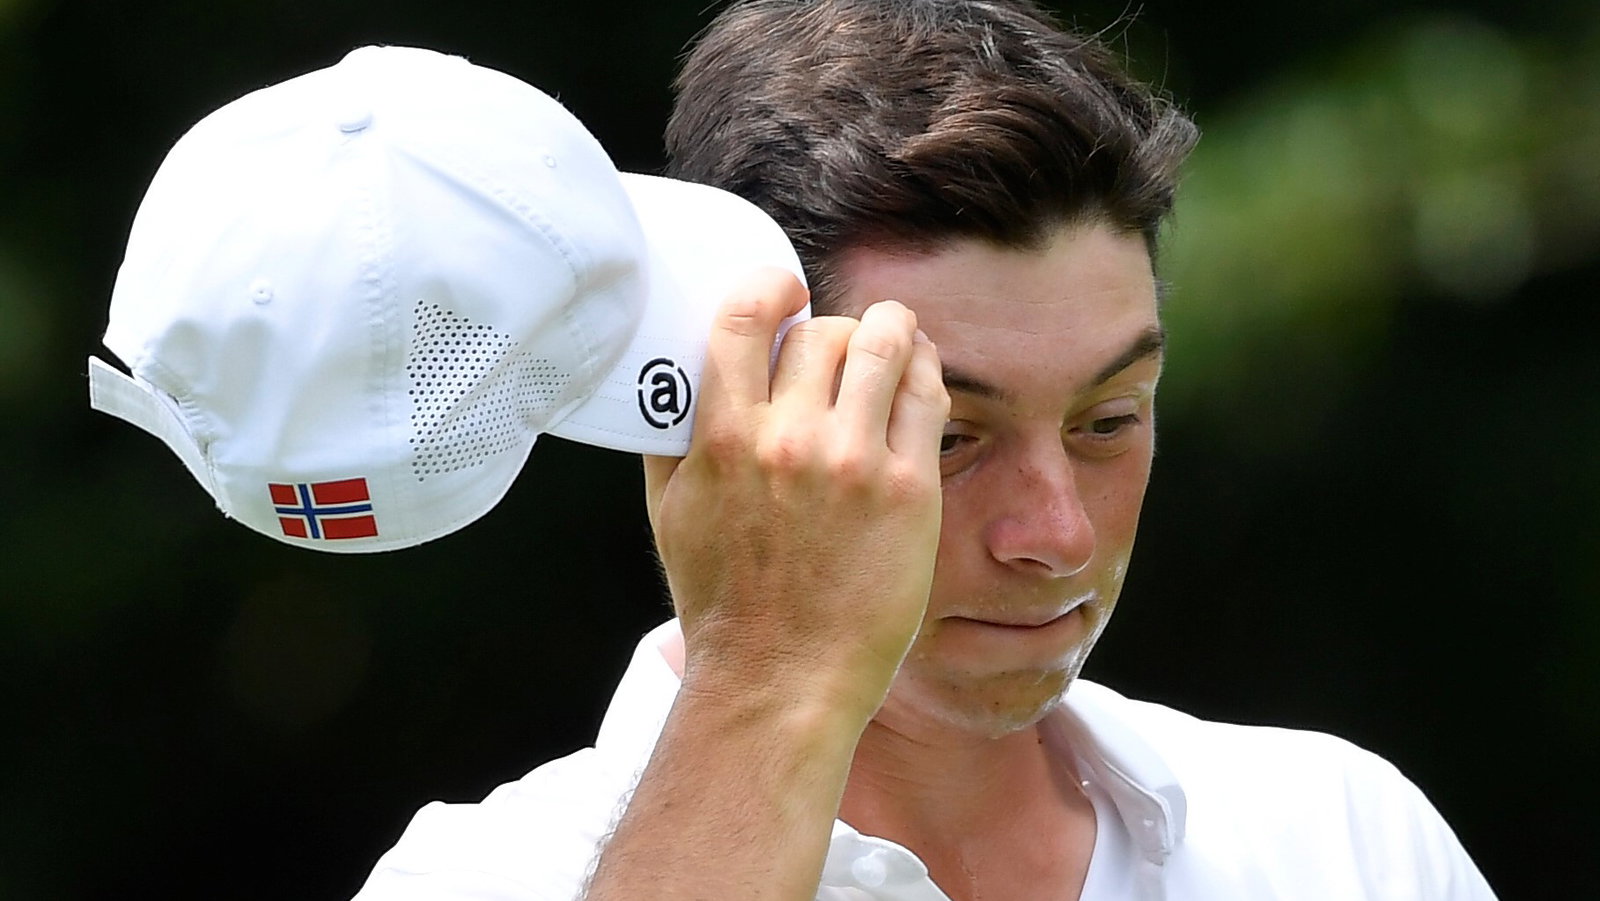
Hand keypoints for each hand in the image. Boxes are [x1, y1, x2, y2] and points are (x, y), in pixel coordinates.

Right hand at [642, 267, 948, 722]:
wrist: (781, 678)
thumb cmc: (724, 603)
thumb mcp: (670, 514)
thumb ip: (672, 439)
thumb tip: (677, 376)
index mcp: (725, 439)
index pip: (746, 318)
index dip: (771, 287)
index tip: (785, 290)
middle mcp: (790, 441)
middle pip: (821, 331)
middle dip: (831, 328)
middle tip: (839, 347)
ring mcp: (854, 463)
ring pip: (883, 346)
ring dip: (890, 330)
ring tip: (893, 336)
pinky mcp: (908, 489)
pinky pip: (925, 394)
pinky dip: (923, 369)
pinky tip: (918, 373)